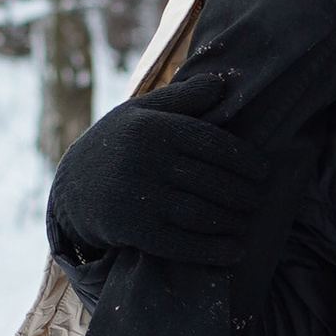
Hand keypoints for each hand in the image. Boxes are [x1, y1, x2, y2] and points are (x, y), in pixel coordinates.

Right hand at [46, 72, 272, 268]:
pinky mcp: (134, 231)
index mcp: (152, 128)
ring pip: (201, 213)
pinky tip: (234, 251)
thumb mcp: (142, 112)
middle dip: (242, 193)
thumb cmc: (117, 144)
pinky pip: (183, 244)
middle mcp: (145, 161)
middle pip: (211, 181)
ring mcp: (140, 198)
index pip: (212, 143)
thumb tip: (221, 84)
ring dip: (232, 221)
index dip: (244, 160)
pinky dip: (213, 250)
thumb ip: (182, 98)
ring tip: (246, 220)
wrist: (72, 188)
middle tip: (258, 199)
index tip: (263, 171)